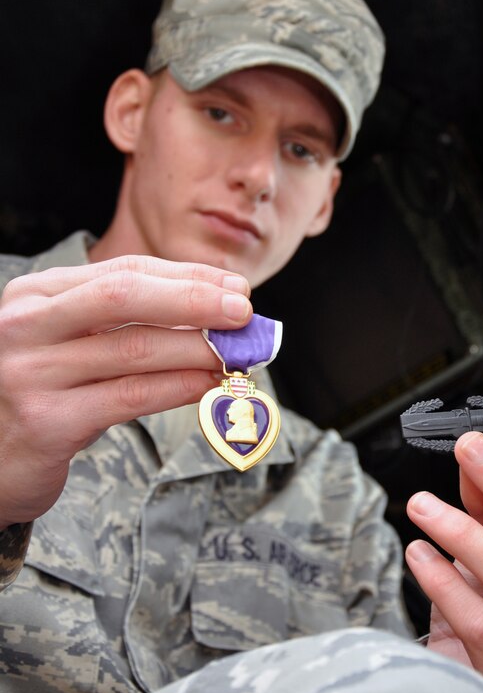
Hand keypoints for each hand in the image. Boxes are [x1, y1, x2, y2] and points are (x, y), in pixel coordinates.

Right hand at [0, 255, 251, 527]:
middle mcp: (26, 326)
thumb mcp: (69, 341)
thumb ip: (125, 322)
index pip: (124, 271)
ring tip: (236, 354)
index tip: (235, 287)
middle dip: (194, 300)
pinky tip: (208, 384)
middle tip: (244, 311)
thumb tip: (213, 310)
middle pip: (125, 296)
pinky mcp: (48, 422)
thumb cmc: (43, 391)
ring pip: (136, 349)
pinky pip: (131, 396)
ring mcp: (33, 373)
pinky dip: (179, 387)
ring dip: (198, 348)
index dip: (187, 277)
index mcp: (36, 295)